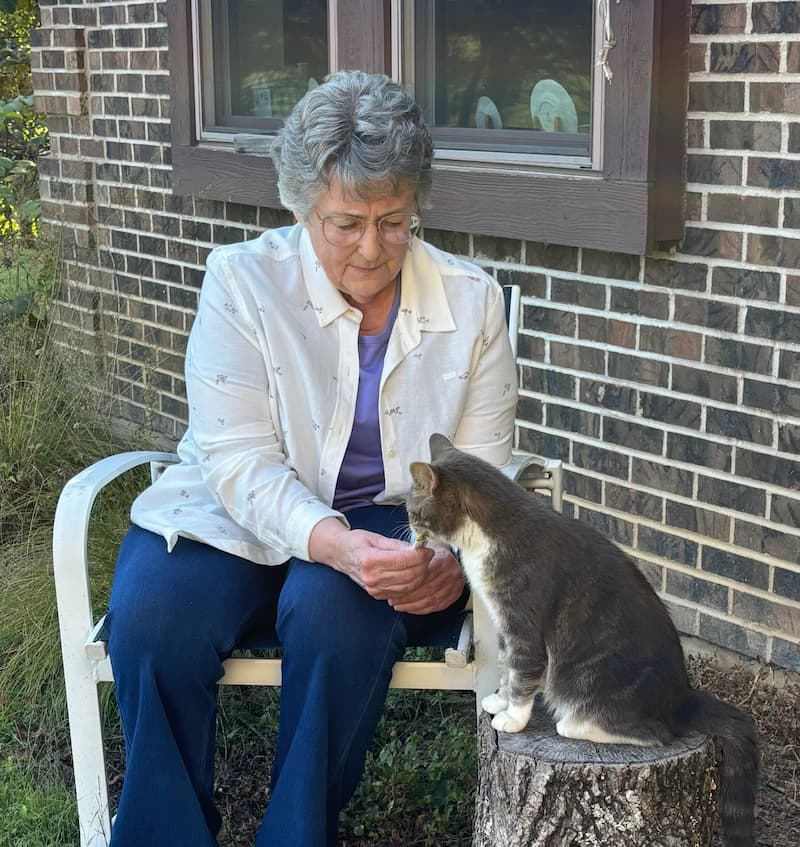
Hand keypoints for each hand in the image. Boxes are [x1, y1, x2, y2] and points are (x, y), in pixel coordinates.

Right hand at [309, 518, 430, 598]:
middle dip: (423, 565)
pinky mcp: (376, 595)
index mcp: (370, 560)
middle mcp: (371, 578)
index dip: (420, 556)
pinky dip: (412, 585)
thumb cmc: (357, 542)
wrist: (340, 555)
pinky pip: (401, 593)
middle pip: (408, 575)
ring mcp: (374, 589)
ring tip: (424, 564)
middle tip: (428, 556)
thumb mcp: (375, 537)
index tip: (428, 549)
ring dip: (420, 576)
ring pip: (408, 587)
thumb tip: (417, 548)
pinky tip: (415, 575)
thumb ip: (397, 545)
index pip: (403, 561)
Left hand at [388, 544, 464, 614]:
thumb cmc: (436, 552)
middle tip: (394, 600)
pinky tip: (412, 608)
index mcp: (444, 560)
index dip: (407, 586)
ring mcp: (455, 585)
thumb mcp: (426, 547)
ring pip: (430, 601)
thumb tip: (398, 561)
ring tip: (400, 605)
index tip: (394, 589)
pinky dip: (422, 609)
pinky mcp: (455, 594)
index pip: (424, 577)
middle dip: (407, 598)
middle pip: (426, 590)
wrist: (455, 555)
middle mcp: (452, 573)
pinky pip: (436, 606)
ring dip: (413, 605)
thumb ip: (414, 555)